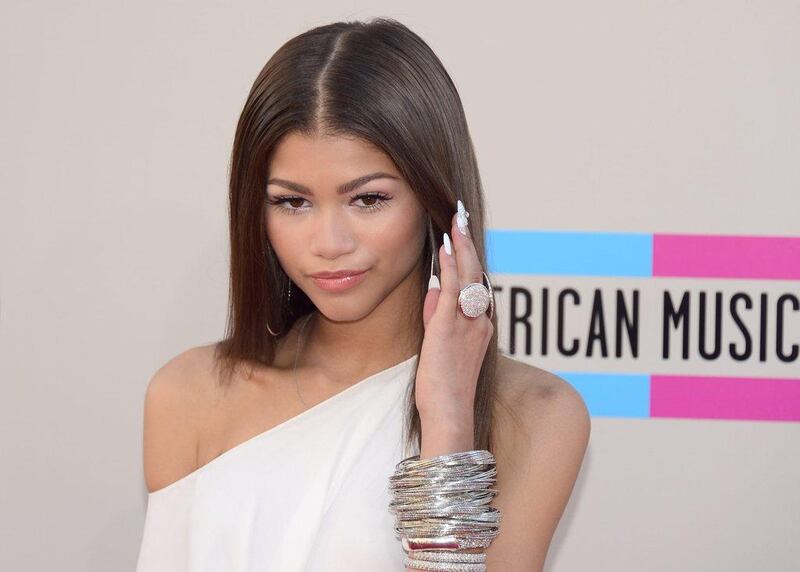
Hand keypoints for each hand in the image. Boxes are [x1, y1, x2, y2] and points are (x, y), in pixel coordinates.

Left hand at [415, 206, 493, 423]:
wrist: (450, 414)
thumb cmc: (444, 389)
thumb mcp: (441, 349)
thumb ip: (439, 319)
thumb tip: (432, 293)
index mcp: (480, 326)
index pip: (474, 284)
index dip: (468, 257)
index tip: (461, 235)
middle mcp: (478, 321)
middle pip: (475, 273)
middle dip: (468, 243)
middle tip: (461, 216)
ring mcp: (467, 324)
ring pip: (467, 277)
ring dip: (461, 247)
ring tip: (456, 221)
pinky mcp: (449, 329)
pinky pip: (452, 292)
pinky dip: (448, 268)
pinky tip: (444, 249)